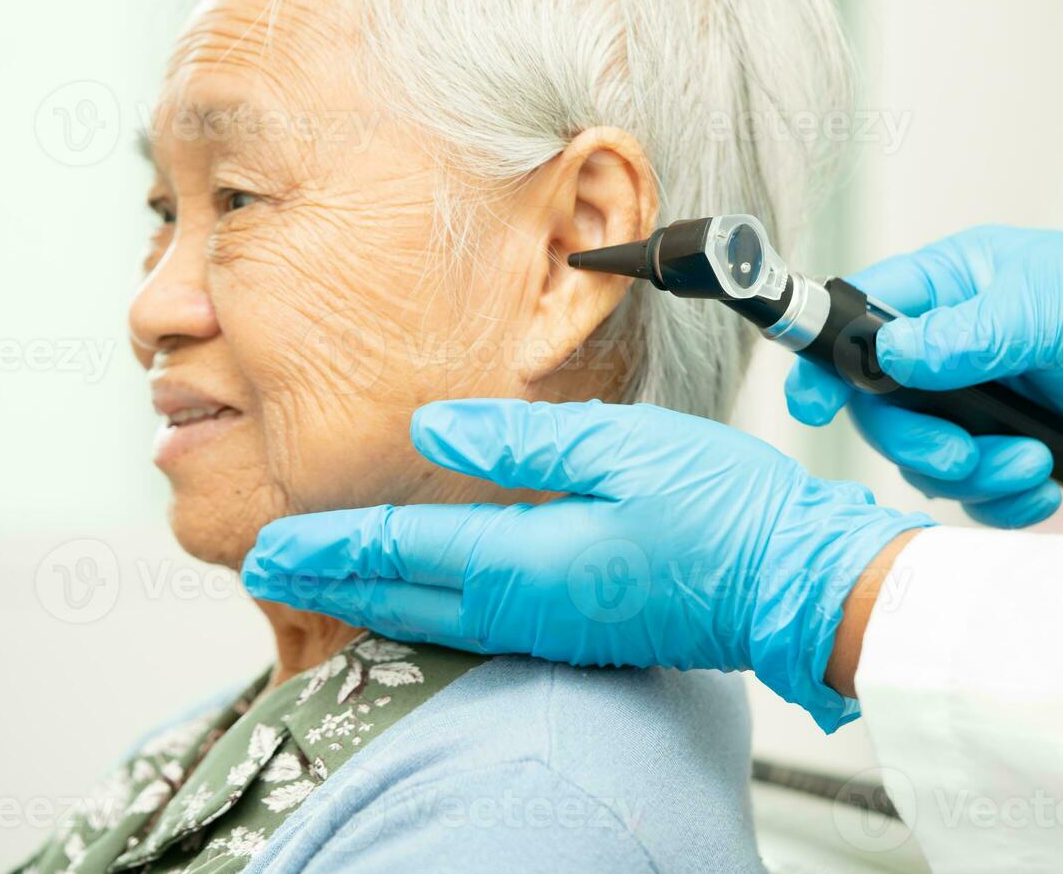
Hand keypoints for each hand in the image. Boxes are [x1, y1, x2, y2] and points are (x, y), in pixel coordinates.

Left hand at [242, 399, 933, 731]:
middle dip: (329, 582)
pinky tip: (419, 604)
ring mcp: (553, 627)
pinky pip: (473, 628)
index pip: (401, 553)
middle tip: (268, 571)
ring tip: (324, 586)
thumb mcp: (624, 447)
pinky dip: (422, 615)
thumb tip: (432, 432)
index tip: (269, 544)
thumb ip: (520, 442)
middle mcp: (527, 606)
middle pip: (401, 600)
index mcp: (528, 558)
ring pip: (432, 622)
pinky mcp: (579, 630)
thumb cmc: (722, 508)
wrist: (794, 582)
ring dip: (368, 601)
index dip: (330, 545)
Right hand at [787, 222, 1062, 523]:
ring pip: (923, 455)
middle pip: (881, 406)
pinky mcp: (1005, 446)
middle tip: (963, 454)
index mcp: (948, 287)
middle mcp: (949, 344)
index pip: (858, 317)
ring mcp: (975, 399)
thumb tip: (894, 355)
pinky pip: (970, 492)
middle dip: (917, 441)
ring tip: (1032, 465)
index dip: (824, 359)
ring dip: (971, 474)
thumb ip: (969, 332)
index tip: (811, 403)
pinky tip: (1043, 487)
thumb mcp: (1050, 308)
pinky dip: (1000, 501)